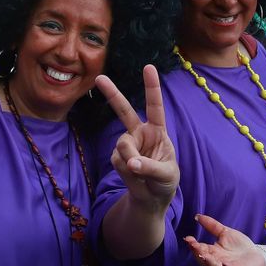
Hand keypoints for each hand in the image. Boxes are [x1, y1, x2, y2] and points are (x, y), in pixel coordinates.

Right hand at [94, 65, 178, 211]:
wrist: (151, 198)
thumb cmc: (165, 181)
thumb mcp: (166, 174)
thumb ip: (150, 167)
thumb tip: (132, 163)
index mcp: (157, 130)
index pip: (155, 106)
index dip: (151, 87)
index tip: (148, 67)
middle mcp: (140, 133)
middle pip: (124, 111)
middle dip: (112, 94)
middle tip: (99, 78)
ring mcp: (127, 144)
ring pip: (122, 145)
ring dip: (131, 160)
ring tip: (141, 172)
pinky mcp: (117, 157)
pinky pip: (118, 160)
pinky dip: (126, 170)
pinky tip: (134, 176)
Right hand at [183, 213, 265, 265]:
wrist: (257, 255)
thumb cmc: (240, 245)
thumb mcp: (225, 233)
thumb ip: (212, 226)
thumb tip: (197, 216)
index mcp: (213, 252)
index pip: (200, 249)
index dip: (193, 245)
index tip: (187, 238)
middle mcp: (217, 261)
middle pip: (204, 260)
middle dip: (198, 254)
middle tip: (193, 246)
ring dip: (209, 263)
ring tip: (205, 256)